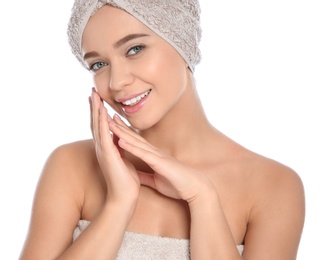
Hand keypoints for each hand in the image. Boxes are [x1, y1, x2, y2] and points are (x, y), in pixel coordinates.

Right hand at [89, 89, 139, 204]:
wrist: (125, 196)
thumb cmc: (125, 180)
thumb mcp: (123, 159)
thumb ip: (119, 148)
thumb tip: (120, 138)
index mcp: (106, 148)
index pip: (101, 127)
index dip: (98, 113)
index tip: (97, 99)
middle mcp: (102, 148)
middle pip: (96, 123)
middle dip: (94, 107)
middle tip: (91, 91)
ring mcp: (103, 151)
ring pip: (98, 126)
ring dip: (96, 110)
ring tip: (94, 95)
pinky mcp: (108, 154)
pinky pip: (105, 134)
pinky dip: (103, 122)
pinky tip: (102, 111)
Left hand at [108, 115, 215, 203]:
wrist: (195, 188)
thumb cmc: (178, 184)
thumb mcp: (156, 181)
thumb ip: (145, 176)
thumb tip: (134, 174)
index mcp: (153, 157)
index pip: (135, 142)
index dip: (123, 133)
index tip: (111, 126)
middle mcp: (154, 153)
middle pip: (134, 137)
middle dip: (120, 127)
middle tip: (106, 115)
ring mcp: (157, 156)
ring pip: (136, 141)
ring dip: (122, 132)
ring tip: (109, 122)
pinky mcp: (160, 163)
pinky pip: (143, 154)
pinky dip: (131, 147)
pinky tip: (120, 140)